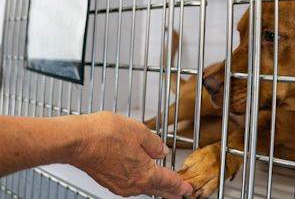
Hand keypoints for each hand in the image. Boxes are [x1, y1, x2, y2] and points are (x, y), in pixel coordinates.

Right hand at [70, 111, 191, 197]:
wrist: (77, 141)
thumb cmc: (104, 134)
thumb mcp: (139, 132)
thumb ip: (154, 144)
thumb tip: (162, 151)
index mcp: (145, 173)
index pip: (169, 181)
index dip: (180, 185)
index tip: (187, 189)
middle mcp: (133, 184)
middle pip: (157, 189)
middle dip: (170, 192)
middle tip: (180, 194)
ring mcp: (119, 185)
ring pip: (143, 188)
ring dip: (155, 188)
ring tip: (162, 188)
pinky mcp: (108, 181)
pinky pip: (130, 185)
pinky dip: (140, 183)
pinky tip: (140, 178)